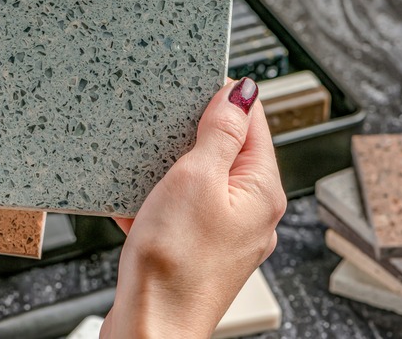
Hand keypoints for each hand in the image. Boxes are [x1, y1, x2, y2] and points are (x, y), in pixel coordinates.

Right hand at [102, 78, 285, 337]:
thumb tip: (242, 92)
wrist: (151, 326)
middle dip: (192, 136)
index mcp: (262, 191)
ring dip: (171, 171)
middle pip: (227, 151)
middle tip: (164, 129)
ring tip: (148, 174)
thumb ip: (221, 132)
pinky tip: (139, 207)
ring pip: (200, 181)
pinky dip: (160, 202)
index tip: (196, 86)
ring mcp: (226, 233)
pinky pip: (182, 210)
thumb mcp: (196, 179)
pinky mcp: (199, 249)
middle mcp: (252, 212)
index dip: (226, 99)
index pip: (254, 123)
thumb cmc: (175, 264)